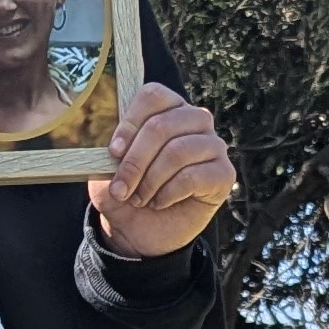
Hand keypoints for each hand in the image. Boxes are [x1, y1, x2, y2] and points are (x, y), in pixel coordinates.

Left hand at [88, 81, 233, 258]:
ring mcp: (213, 146)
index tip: (113, 152)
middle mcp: (195, 120)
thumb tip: (111, 144)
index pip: (153, 96)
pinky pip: (193, 176)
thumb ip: (106, 149)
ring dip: (150, 180)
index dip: (130, 123)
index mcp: (167, 109)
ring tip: (139, 198)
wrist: (140, 232)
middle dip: (135, 161)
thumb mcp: (105, 169)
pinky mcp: (224, 174)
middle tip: (121, 188)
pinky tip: (159, 202)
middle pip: (162, 125)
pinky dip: (168, 193)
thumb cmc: (126, 192)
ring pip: (178, 151)